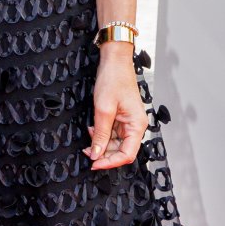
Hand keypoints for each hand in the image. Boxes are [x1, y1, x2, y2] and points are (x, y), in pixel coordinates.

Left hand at [82, 46, 144, 169]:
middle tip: (87, 153)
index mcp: (137, 125)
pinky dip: (100, 134)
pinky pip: (111, 133)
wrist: (114, 61)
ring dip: (100, 144)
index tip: (95, 164)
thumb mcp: (103, 110)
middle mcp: (135, 126)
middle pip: (121, 150)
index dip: (110, 162)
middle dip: (103, 153)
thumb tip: (96, 154)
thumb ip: (100, 134)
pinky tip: (92, 129)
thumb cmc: (114, 80)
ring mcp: (128, 122)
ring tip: (88, 139)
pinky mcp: (120, 118)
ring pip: (115, 143)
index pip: (127, 154)